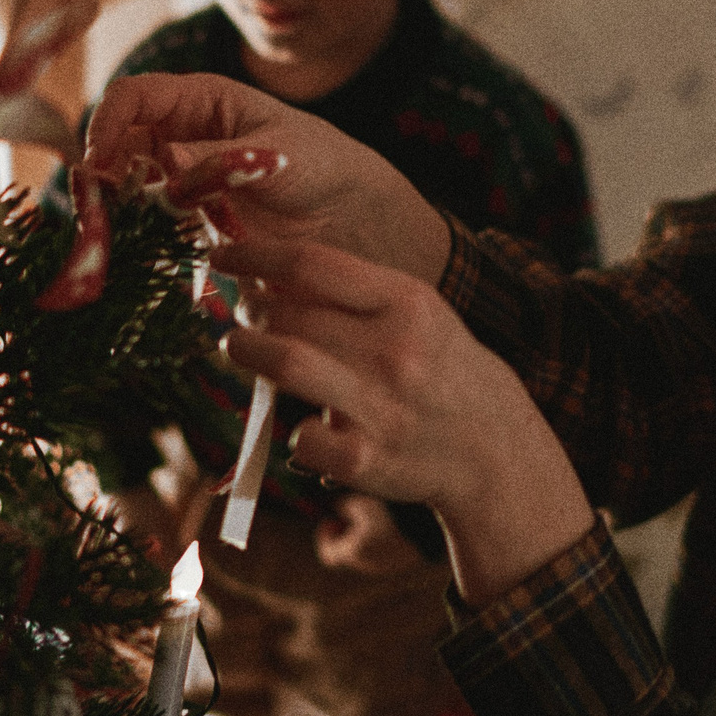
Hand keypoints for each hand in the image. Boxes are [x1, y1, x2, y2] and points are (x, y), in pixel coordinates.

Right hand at [86, 72, 450, 284]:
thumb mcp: (275, 155)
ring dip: (113, 206)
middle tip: (99, 210)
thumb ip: (222, 161)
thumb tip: (167, 172)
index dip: (107, 122)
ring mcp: (179, 173)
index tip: (98, 164)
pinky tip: (135, 251)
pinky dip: (134, 232)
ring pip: (124, 181)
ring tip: (113, 235)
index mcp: (201, 97)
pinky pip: (144, 217)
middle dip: (103, 171)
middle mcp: (181, 130)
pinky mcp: (184, 213)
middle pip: (117, 140)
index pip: (134, 96)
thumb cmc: (320, 163)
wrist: (348, 213)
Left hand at [216, 236, 593, 604]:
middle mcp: (396, 350)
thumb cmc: (438, 365)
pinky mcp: (367, 460)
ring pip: (287, 364)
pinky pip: (301, 438)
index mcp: (409, 302)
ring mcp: (382, 407)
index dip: (255, 255)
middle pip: (290, 312)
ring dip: (247, 351)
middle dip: (250, 309)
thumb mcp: (417, 312)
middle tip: (241, 312)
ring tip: (237, 346)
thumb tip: (270, 272)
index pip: (311, 263)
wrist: (491, 444)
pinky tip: (293, 422)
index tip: (225, 254)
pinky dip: (289, 429)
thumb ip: (355, 291)